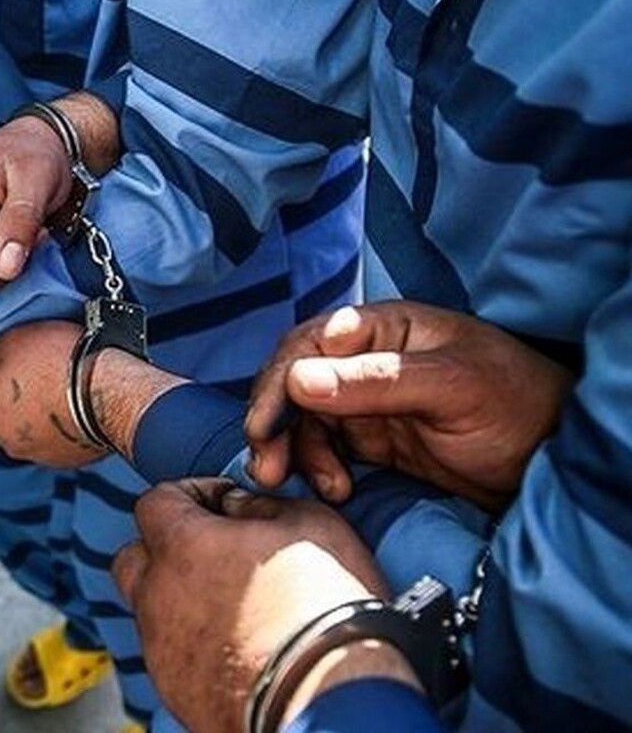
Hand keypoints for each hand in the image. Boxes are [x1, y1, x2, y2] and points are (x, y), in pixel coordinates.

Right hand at [0, 118, 71, 299]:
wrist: (33, 149)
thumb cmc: (33, 155)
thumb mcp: (37, 178)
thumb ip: (21, 220)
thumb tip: (5, 265)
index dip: (13, 251)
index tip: (33, 227)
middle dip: (7, 263)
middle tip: (26, 231)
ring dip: (3, 268)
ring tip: (14, 234)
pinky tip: (4, 243)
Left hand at [0, 321, 103, 465]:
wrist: (110, 390)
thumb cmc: (62, 366)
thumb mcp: (11, 339)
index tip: (1, 373)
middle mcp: (10, 443)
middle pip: (3, 421)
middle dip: (17, 402)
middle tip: (36, 376)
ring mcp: (44, 454)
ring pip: (35, 433)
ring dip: (44, 414)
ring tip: (63, 386)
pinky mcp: (75, 458)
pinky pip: (65, 439)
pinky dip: (70, 424)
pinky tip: (81, 401)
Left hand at [113, 479, 412, 731]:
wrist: (330, 696)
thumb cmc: (324, 606)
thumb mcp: (310, 524)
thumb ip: (261, 504)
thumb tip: (239, 506)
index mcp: (181, 546)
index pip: (155, 502)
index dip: (190, 494)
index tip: (224, 502)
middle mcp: (157, 596)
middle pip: (134, 558)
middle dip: (166, 548)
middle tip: (214, 552)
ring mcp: (161, 648)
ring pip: (152, 610)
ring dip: (180, 598)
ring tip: (233, 604)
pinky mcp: (174, 690)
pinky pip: (170, 654)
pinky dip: (193, 644)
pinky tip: (238, 646)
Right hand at [245, 302, 573, 510]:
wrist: (551, 459)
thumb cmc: (515, 404)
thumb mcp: (450, 386)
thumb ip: (375, 381)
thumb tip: (298, 380)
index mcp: (382, 329)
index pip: (308, 344)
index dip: (278, 383)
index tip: (265, 425)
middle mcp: (365, 360)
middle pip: (295, 383)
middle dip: (275, 423)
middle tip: (267, 465)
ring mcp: (367, 400)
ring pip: (304, 420)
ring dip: (293, 451)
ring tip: (298, 483)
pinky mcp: (372, 439)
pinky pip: (326, 448)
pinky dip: (318, 468)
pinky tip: (336, 488)